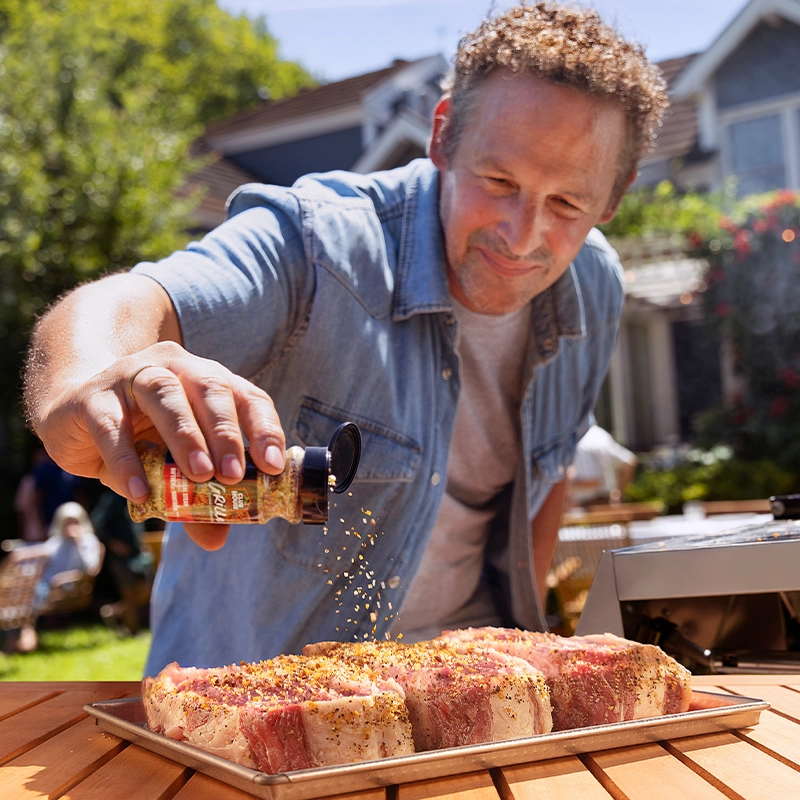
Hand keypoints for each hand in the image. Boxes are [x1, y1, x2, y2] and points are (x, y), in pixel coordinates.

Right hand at [35, 340, 285, 550]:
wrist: (72, 408)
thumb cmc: (138, 433)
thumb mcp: (171, 463)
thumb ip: (193, 498)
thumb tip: (216, 539)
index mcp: (207, 381)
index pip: (247, 397)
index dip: (263, 429)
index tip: (272, 465)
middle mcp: (175, 369)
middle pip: (209, 389)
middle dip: (226, 433)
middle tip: (233, 474)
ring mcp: (132, 377)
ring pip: (165, 396)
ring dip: (186, 437)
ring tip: (199, 477)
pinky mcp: (92, 398)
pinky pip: (113, 427)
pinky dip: (128, 461)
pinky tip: (141, 492)